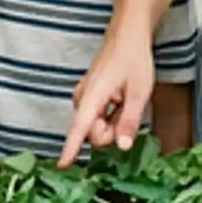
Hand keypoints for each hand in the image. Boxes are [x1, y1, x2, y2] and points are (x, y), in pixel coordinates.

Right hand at [61, 28, 155, 166]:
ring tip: (125, 102)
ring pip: (94, 127)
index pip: (80, 127)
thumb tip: (121, 147)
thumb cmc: (133, 60)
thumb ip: (129, 121)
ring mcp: (83, 97)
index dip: (71, 148)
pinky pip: (95, 118)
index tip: (62, 166)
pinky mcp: (87, 97)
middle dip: (111, 133)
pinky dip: (109, 116)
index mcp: (93, 96)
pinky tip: (119, 101)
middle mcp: (82, 98)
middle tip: (127, 112)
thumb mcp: (139, 93)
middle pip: (92, 133)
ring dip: (111, 124)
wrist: (127, 36)